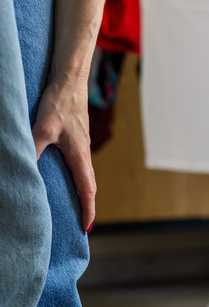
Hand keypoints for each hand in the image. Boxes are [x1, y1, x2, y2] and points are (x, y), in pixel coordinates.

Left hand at [32, 74, 95, 231]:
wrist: (71, 79)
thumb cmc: (61, 102)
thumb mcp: (43, 128)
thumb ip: (34, 149)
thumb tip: (23, 169)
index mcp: (80, 155)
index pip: (87, 189)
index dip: (88, 209)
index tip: (87, 227)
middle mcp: (83, 152)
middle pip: (88, 185)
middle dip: (86, 205)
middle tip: (82, 222)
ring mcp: (80, 144)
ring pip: (83, 174)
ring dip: (81, 191)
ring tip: (74, 204)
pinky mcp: (74, 137)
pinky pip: (77, 163)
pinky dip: (74, 177)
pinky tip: (62, 175)